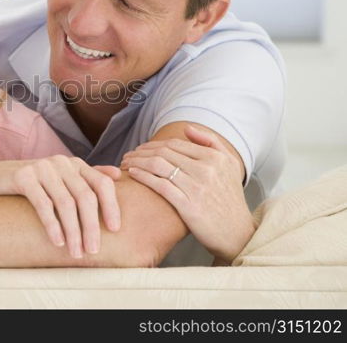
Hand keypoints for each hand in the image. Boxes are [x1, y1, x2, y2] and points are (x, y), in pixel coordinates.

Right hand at [0, 156, 120, 258]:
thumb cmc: (34, 183)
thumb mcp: (62, 177)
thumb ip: (88, 176)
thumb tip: (118, 176)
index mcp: (75, 164)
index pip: (102, 183)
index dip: (112, 206)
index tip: (115, 230)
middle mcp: (61, 162)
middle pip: (85, 196)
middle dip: (92, 226)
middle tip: (93, 250)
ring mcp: (42, 168)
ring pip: (66, 203)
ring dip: (73, 231)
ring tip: (76, 252)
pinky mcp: (23, 177)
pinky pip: (43, 204)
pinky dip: (53, 225)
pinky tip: (58, 242)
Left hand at [120, 125, 254, 263]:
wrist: (238, 234)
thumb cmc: (229, 199)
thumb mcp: (229, 166)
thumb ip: (210, 143)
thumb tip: (187, 128)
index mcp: (215, 158)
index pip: (174, 144)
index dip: (152, 144)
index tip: (139, 149)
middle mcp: (206, 169)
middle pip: (163, 153)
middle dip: (140, 152)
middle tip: (127, 156)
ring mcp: (197, 187)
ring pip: (158, 166)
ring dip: (137, 162)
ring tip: (126, 164)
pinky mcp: (189, 206)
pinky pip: (160, 185)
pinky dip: (143, 176)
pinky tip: (132, 174)